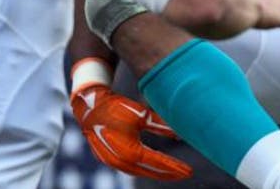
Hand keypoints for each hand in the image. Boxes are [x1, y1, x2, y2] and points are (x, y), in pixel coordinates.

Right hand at [70, 84, 191, 180]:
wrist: (90, 107)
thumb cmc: (117, 108)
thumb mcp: (141, 115)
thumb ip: (161, 125)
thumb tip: (181, 133)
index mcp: (131, 151)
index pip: (158, 162)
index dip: (174, 167)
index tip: (189, 171)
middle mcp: (122, 161)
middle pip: (150, 171)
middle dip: (168, 173)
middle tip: (186, 174)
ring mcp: (113, 162)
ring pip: (140, 171)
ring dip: (156, 172)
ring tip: (173, 172)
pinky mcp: (109, 159)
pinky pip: (131, 167)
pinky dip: (144, 168)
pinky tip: (153, 167)